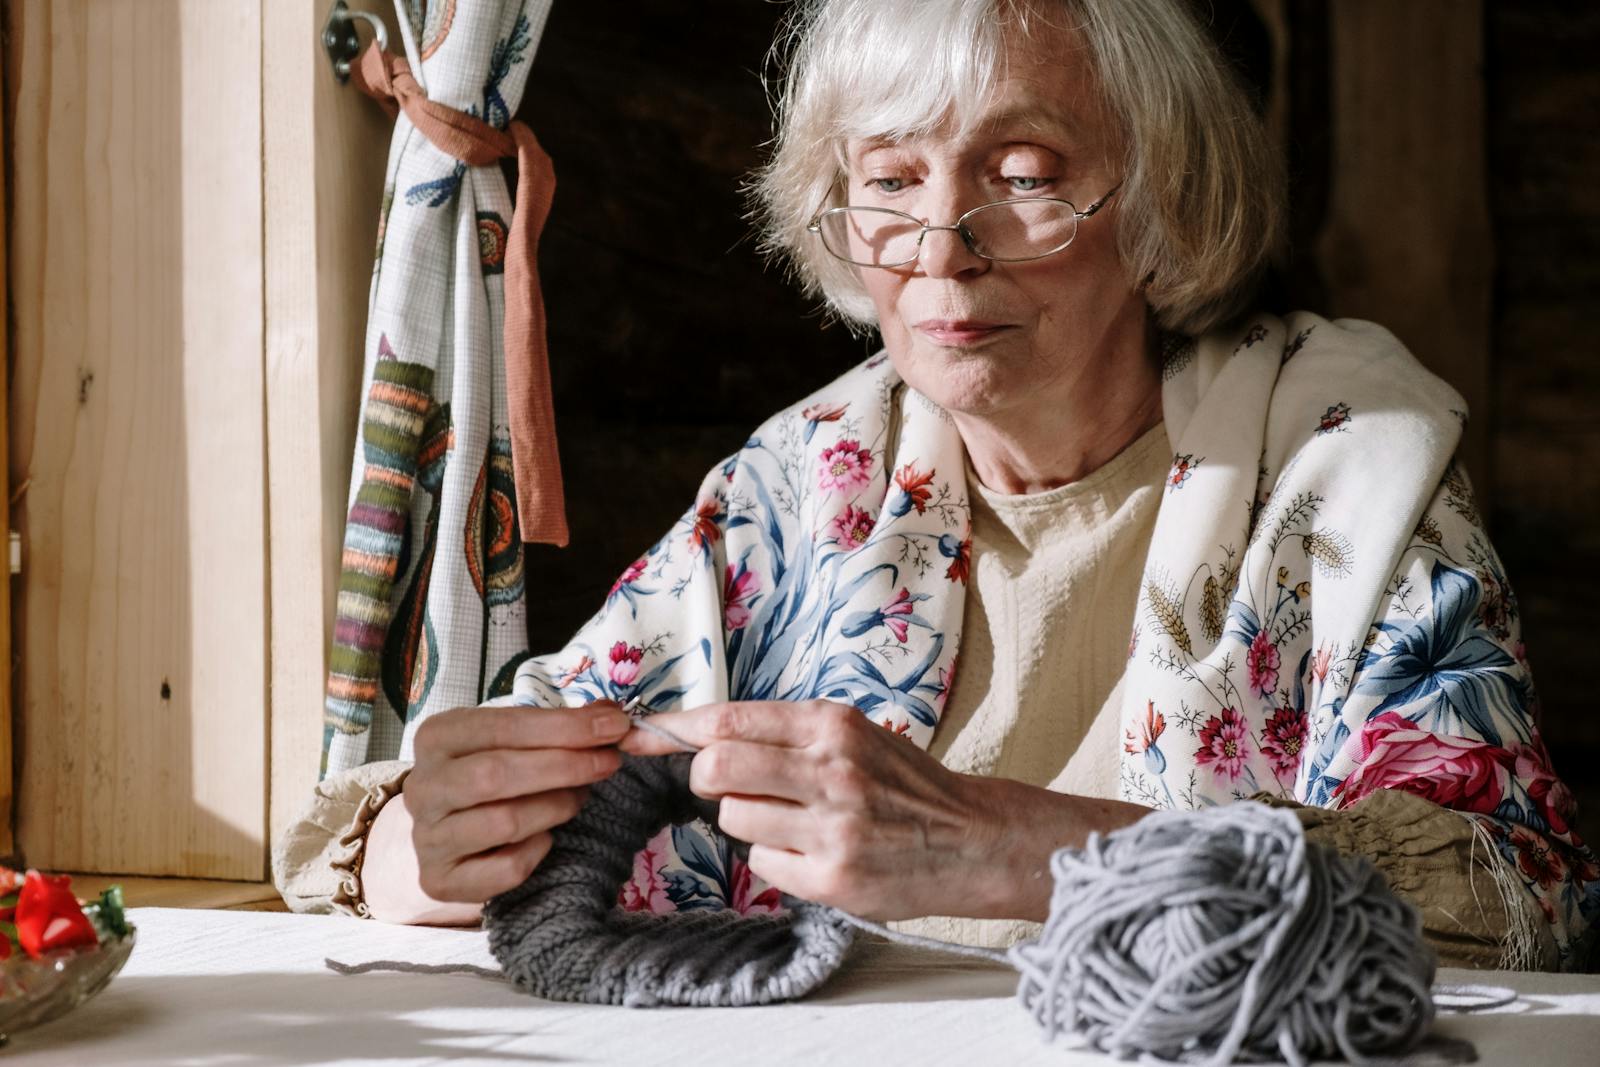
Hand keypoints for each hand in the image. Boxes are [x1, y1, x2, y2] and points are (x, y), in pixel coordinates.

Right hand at [375, 702, 630, 915]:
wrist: (449, 830)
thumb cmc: (491, 772)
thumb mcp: (516, 739)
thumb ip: (561, 726)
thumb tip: (611, 715)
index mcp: (437, 738)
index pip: (503, 726)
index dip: (563, 726)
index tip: (614, 725)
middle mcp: (423, 787)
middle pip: (496, 774)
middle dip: (564, 766)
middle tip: (608, 762)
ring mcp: (428, 837)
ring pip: (504, 823)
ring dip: (555, 807)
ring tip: (578, 798)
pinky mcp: (441, 880)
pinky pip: (504, 869)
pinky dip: (536, 852)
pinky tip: (545, 838)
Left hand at [620, 700, 1008, 919]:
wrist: (971, 839)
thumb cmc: (904, 783)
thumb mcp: (853, 735)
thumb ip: (787, 733)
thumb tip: (703, 734)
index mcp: (832, 725)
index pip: (730, 719)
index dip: (675, 729)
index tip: (640, 735)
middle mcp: (831, 771)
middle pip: (716, 767)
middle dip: (705, 777)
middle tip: (722, 785)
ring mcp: (832, 828)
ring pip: (733, 818)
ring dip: (747, 821)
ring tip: (791, 821)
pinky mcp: (832, 879)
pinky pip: (762, 864)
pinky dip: (775, 859)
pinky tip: (812, 853)